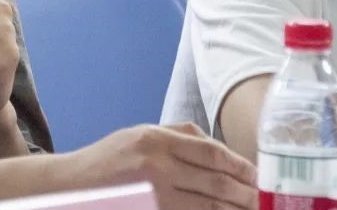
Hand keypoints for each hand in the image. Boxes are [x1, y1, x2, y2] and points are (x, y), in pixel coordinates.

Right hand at [68, 124, 256, 209]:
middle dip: (246, 194)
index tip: (258, 176)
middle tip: (265, 200)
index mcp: (155, 139)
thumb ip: (178, 135)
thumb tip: (220, 148)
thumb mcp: (139, 134)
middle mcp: (156, 164)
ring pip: (209, 206)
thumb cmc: (109, 159)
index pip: (210, 151)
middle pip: (216, 181)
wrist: (72, 184)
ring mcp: (154, 194)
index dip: (240, 165)